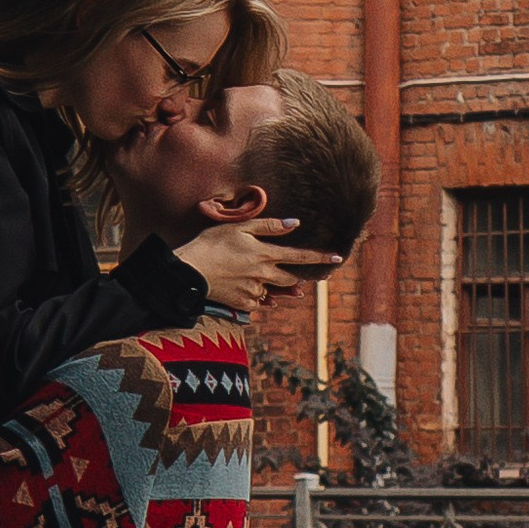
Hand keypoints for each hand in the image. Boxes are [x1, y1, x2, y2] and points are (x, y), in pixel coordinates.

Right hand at [183, 215, 339, 311]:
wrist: (190, 271)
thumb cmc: (212, 243)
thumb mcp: (240, 227)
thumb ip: (269, 226)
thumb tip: (295, 224)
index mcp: (265, 255)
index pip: (300, 257)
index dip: (320, 257)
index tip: (338, 258)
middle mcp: (264, 275)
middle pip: (290, 280)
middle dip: (297, 279)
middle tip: (301, 279)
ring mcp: (253, 292)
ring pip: (273, 292)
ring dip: (275, 289)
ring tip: (265, 281)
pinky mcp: (242, 304)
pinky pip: (257, 302)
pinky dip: (257, 296)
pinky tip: (246, 288)